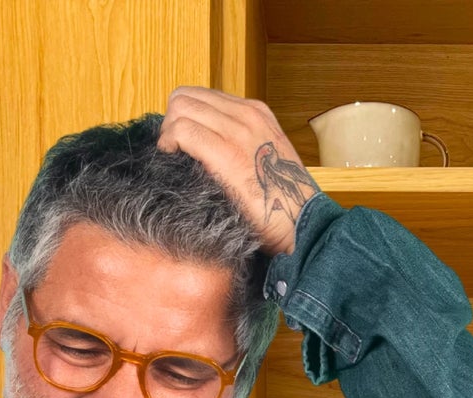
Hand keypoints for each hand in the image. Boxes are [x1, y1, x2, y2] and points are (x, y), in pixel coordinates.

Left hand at [157, 86, 319, 257]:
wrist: (304, 225)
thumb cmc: (283, 205)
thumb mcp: (266, 160)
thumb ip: (241, 145)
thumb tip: (205, 146)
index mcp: (257, 113)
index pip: (203, 96)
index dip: (184, 118)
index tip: (181, 144)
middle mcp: (247, 114)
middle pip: (186, 96)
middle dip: (170, 122)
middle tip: (172, 151)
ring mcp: (238, 131)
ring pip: (180, 107)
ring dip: (167, 133)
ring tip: (172, 157)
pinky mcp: (227, 153)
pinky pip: (183, 130)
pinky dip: (169, 143)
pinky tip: (172, 161)